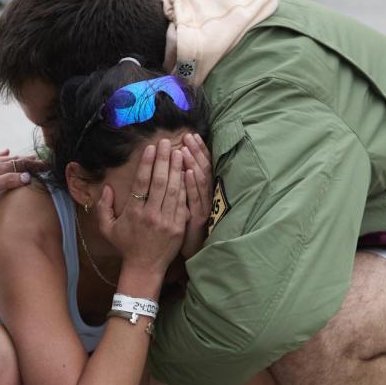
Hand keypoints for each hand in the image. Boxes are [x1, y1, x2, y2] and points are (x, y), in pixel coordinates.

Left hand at [0, 150, 45, 199]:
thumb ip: (7, 181)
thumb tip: (28, 177)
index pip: (22, 165)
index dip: (35, 165)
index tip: (49, 165)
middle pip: (17, 160)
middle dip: (31, 160)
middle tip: (44, 160)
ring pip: (8, 158)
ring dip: (20, 157)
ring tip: (30, 156)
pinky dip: (3, 154)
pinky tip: (6, 151)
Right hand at [97, 140, 186, 276]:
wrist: (144, 267)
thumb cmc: (126, 245)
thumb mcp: (107, 228)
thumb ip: (104, 207)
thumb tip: (107, 187)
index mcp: (134, 212)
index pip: (142, 182)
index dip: (146, 163)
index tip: (150, 148)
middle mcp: (151, 215)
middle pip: (160, 182)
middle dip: (163, 159)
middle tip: (166, 142)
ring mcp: (167, 221)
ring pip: (174, 190)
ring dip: (176, 169)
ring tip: (179, 152)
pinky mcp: (179, 226)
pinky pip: (183, 202)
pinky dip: (186, 186)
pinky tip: (187, 173)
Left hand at [181, 132, 212, 258]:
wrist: (190, 249)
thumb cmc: (184, 224)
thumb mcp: (184, 202)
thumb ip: (183, 184)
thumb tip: (179, 165)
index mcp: (201, 190)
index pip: (202, 165)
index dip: (198, 150)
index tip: (191, 135)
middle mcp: (205, 195)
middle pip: (203, 169)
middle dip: (196, 151)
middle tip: (188, 136)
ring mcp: (203, 206)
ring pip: (200, 182)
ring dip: (192, 164)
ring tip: (184, 149)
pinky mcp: (198, 218)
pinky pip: (195, 199)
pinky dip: (191, 185)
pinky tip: (186, 172)